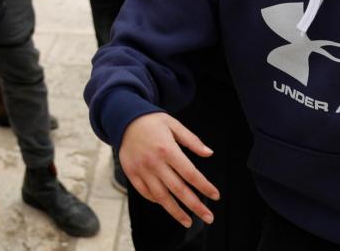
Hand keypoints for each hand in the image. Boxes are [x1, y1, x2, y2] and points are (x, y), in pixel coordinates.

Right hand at [118, 112, 219, 227]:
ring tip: (188, 221)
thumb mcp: (173, 124)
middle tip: (209, 217)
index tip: (215, 195)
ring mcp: (142, 170)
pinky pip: (145, 192)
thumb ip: (192, 140)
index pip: (190, 173)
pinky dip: (157, 201)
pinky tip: (167, 205)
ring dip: (176, 212)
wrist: (123, 118)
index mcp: (167, 149)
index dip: (204, 186)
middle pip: (178, 189)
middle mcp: (154, 162)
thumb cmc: (151, 121)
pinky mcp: (132, 173)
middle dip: (195, 206)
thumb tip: (209, 154)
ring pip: (161, 196)